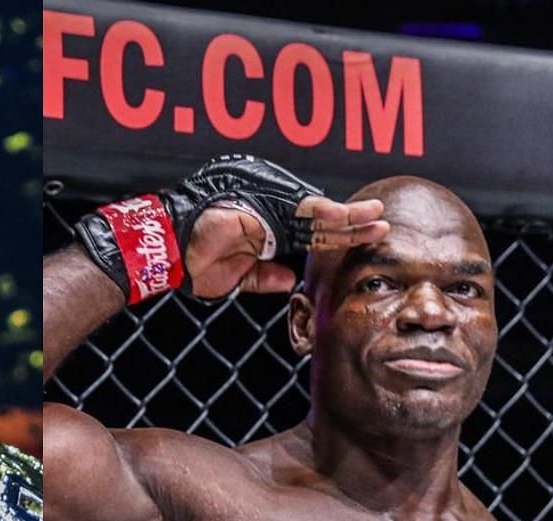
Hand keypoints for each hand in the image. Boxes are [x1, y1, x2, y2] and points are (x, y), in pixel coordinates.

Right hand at [184, 194, 386, 298]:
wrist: (170, 255)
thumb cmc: (196, 266)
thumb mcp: (238, 280)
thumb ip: (264, 278)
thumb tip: (291, 281)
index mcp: (269, 236)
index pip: (312, 236)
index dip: (339, 238)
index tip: (364, 239)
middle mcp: (273, 220)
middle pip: (322, 223)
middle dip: (353, 224)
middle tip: (382, 223)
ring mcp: (269, 212)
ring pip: (317, 214)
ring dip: (347, 216)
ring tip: (375, 216)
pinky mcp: (262, 208)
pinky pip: (298, 210)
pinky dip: (323, 212)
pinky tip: (345, 214)